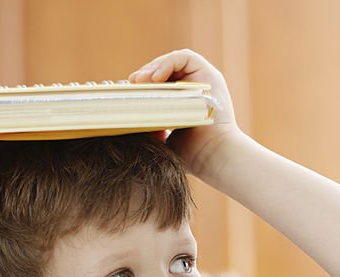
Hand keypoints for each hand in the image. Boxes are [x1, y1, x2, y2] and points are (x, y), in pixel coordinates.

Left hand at [129, 49, 245, 178]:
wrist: (212, 155)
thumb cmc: (190, 153)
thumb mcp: (163, 137)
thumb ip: (149, 127)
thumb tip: (127, 122)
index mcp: (185, 101)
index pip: (161, 83)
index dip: (144, 85)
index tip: (129, 93)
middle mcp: (196, 88)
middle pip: (166, 70)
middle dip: (146, 75)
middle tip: (131, 84)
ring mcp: (203, 80)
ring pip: (173, 62)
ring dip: (154, 68)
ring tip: (140, 81)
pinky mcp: (209, 74)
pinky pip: (184, 58)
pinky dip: (167, 63)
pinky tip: (154, 78)